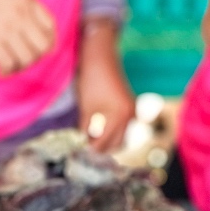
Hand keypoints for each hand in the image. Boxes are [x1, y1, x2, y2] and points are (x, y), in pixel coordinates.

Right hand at [0, 0, 56, 76]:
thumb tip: (25, 15)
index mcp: (26, 0)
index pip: (50, 27)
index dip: (47, 42)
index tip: (38, 48)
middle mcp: (20, 15)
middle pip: (42, 47)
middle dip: (36, 57)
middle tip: (24, 59)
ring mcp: (6, 30)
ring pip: (27, 59)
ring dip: (20, 67)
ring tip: (10, 66)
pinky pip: (8, 65)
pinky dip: (6, 71)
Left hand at [77, 19, 134, 152]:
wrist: (101, 56)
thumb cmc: (91, 80)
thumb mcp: (86, 108)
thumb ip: (86, 130)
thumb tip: (81, 147)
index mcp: (120, 116)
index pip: (103, 143)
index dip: (88, 150)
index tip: (77, 155)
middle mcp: (130, 116)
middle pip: (115, 144)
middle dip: (99, 150)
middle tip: (82, 152)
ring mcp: (132, 111)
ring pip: (119, 137)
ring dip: (106, 143)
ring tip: (89, 144)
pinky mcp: (129, 106)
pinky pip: (121, 127)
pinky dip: (110, 133)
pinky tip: (97, 133)